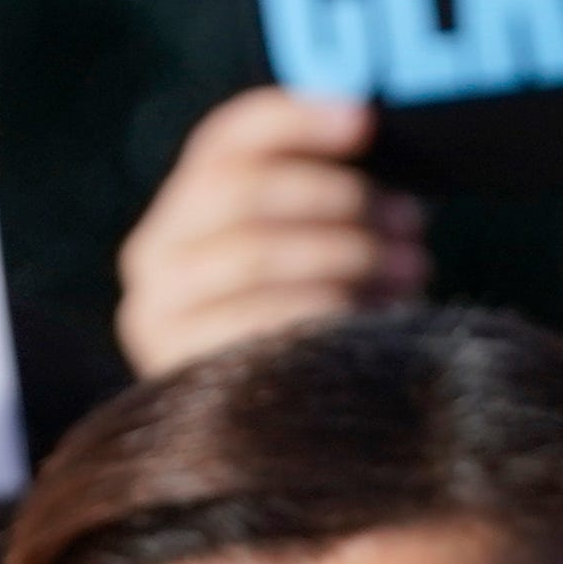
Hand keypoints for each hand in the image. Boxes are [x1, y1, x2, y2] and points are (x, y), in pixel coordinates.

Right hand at [113, 86, 421, 375]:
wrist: (267, 443)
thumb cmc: (309, 327)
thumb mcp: (309, 255)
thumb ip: (324, 201)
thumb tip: (377, 137)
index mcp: (181, 211)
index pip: (225, 142)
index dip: (295, 120)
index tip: (365, 120)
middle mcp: (152, 258)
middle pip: (243, 192)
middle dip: (338, 197)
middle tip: (408, 217)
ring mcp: (158, 317)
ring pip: (256, 253)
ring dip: (348, 253)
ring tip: (411, 265)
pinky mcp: (181, 369)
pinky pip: (260, 320)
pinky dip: (327, 309)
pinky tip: (382, 313)